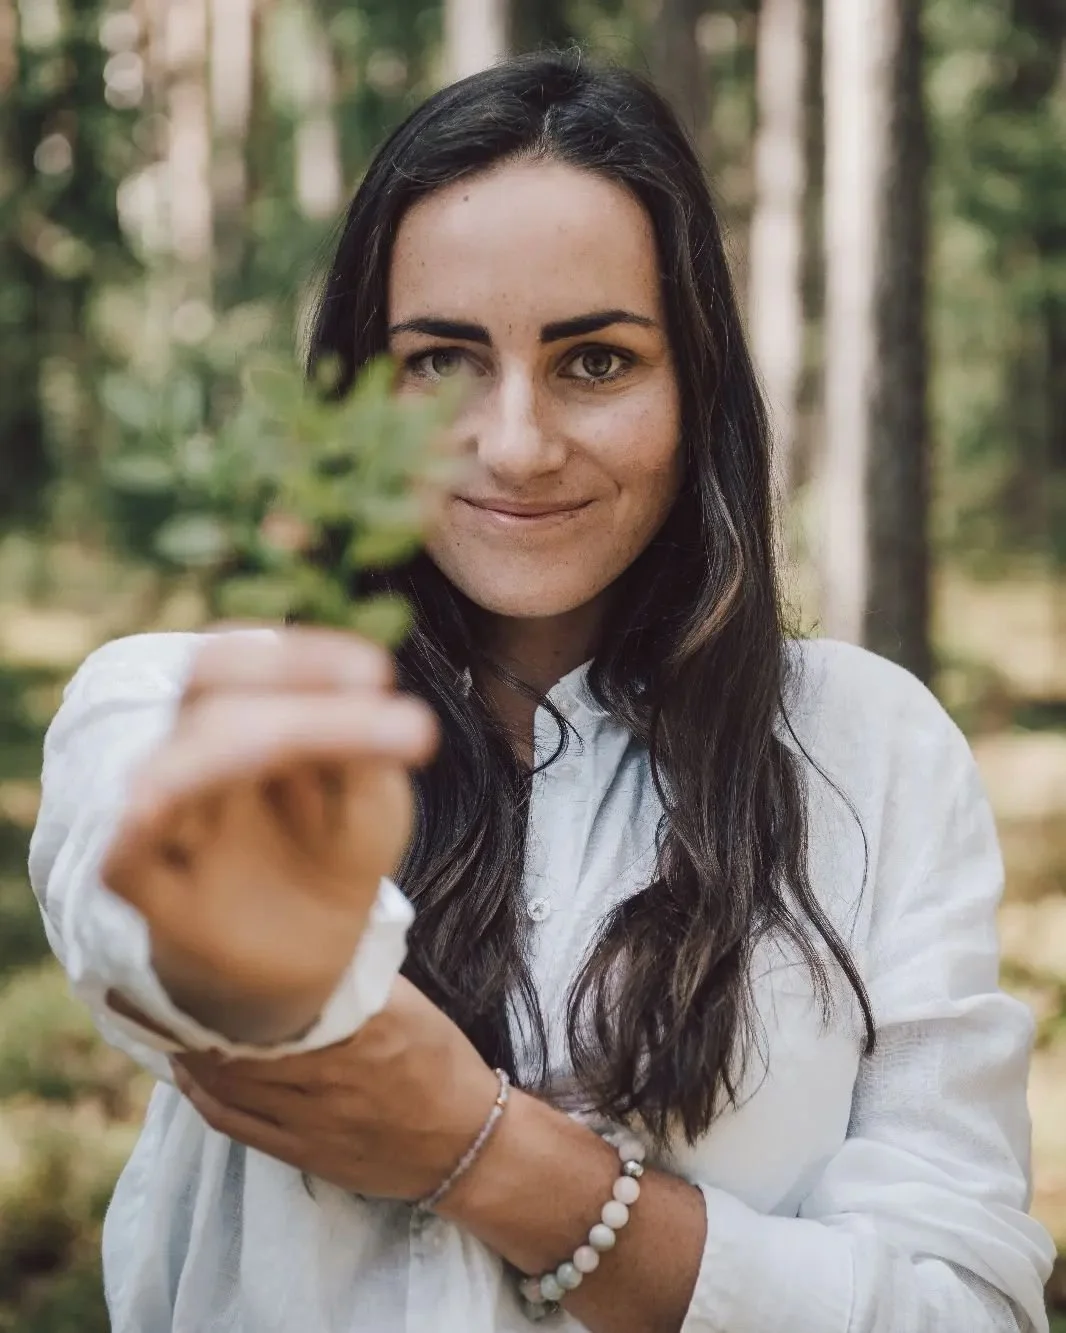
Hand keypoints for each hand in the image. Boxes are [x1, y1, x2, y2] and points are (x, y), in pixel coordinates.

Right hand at [101, 627, 437, 1041]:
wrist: (311, 955)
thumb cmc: (335, 853)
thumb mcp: (370, 800)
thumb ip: (365, 754)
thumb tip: (368, 690)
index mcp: (243, 723)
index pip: (242, 662)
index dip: (300, 658)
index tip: (375, 673)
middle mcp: (196, 760)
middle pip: (205, 696)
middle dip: (291, 696)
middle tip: (390, 716)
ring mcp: (169, 826)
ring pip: (169, 770)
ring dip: (236, 749)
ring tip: (302, 742)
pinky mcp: (153, 894)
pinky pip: (123, 856)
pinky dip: (140, 828)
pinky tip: (159, 806)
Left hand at [171, 975, 498, 1201]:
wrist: (465, 1143)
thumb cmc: (439, 1062)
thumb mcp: (410, 1002)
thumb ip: (359, 974)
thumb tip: (312, 938)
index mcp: (364, 1022)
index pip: (279, 994)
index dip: (229, 976)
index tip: (197, 951)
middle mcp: (332, 1068)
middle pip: (241, 1036)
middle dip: (194, 1011)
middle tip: (161, 982)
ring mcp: (312, 1115)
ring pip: (228, 1080)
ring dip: (188, 1050)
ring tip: (163, 1020)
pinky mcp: (300, 1150)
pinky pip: (233, 1122)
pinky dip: (200, 1095)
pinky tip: (184, 1073)